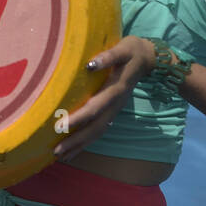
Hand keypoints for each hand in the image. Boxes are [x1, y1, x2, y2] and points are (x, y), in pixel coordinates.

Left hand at [53, 36, 157, 159]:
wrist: (149, 59)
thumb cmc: (131, 51)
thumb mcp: (122, 49)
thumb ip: (108, 57)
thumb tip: (90, 64)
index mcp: (115, 89)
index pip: (94, 107)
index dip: (78, 118)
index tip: (59, 126)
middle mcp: (115, 104)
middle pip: (95, 127)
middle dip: (76, 140)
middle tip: (56, 152)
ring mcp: (115, 110)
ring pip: (98, 132)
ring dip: (80, 145)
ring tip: (61, 156)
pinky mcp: (113, 111)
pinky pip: (99, 130)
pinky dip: (86, 142)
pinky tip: (73, 150)